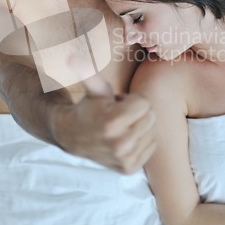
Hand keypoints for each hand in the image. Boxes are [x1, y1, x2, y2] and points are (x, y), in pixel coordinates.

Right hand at [57, 56, 156, 173]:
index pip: (144, 103)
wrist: (74, 137)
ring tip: (120, 127)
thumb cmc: (88, 107)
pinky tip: (124, 139)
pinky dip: (141, 140)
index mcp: (113, 122)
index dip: (131, 100)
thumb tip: (73, 56)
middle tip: (118, 115)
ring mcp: (125, 158)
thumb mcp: (92, 88)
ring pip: (152, 131)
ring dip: (138, 126)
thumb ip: (87, 71)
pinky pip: (151, 146)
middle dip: (136, 112)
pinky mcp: (129, 168)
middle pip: (151, 117)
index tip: (116, 104)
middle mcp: (121, 144)